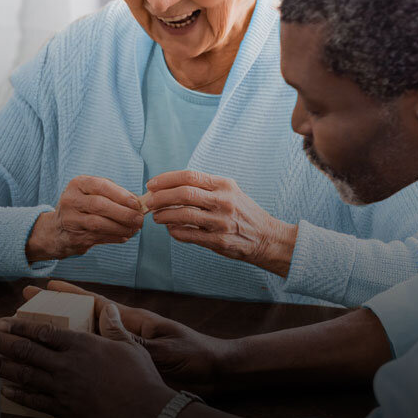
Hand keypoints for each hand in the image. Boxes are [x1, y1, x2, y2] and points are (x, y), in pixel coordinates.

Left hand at [0, 312, 173, 417]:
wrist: (144, 414)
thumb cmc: (140, 378)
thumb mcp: (129, 346)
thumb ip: (113, 326)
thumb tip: (107, 307)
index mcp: (80, 345)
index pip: (42, 333)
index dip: (18, 327)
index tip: (1, 322)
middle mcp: (65, 365)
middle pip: (23, 351)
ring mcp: (61, 389)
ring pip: (22, 375)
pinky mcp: (63, 411)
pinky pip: (34, 401)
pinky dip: (18, 394)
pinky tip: (4, 389)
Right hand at [26, 176, 145, 261]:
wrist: (57, 229)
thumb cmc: (82, 207)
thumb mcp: (91, 193)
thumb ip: (113, 194)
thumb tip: (137, 203)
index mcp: (78, 184)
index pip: (100, 186)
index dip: (121, 195)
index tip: (136, 203)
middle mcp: (71, 200)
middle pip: (100, 205)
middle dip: (123, 213)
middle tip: (139, 219)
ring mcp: (70, 220)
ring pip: (99, 224)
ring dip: (121, 227)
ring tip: (134, 229)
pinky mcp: (73, 237)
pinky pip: (98, 237)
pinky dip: (114, 237)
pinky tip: (124, 236)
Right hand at [32, 280, 232, 393]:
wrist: (218, 372)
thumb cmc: (196, 357)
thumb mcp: (166, 351)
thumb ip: (135, 344)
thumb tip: (107, 337)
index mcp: (134, 322)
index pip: (95, 303)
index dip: (69, 294)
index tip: (44, 286)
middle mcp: (127, 331)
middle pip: (83, 318)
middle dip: (54, 313)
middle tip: (26, 310)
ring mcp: (128, 346)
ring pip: (86, 337)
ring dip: (61, 335)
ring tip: (32, 336)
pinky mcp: (131, 363)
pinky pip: (98, 356)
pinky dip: (79, 357)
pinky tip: (61, 366)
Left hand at [140, 170, 296, 275]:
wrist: (267, 237)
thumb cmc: (243, 213)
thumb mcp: (229, 192)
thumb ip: (205, 188)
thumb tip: (170, 188)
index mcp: (224, 185)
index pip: (189, 176)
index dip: (166, 179)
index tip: (152, 184)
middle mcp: (223, 201)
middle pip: (184, 194)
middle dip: (161, 197)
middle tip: (150, 201)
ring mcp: (221, 222)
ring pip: (183, 215)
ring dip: (164, 216)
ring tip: (157, 217)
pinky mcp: (219, 240)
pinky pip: (189, 235)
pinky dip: (175, 232)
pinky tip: (171, 229)